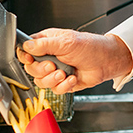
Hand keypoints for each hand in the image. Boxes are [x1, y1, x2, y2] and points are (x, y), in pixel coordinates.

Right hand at [16, 29, 132, 93]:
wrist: (106, 61)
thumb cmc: (90, 46)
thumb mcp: (66, 42)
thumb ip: (44, 45)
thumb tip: (27, 46)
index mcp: (46, 43)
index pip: (26, 50)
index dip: (25, 56)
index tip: (30, 59)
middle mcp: (48, 57)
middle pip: (31, 68)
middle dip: (41, 70)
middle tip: (52, 66)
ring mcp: (55, 71)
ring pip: (41, 82)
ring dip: (53, 79)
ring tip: (64, 73)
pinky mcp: (62, 83)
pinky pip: (55, 90)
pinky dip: (64, 86)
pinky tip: (72, 78)